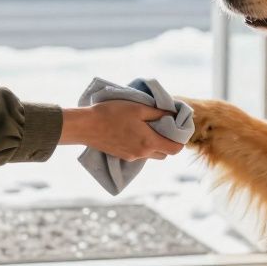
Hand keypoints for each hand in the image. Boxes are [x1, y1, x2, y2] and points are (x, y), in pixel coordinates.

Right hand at [59, 102, 184, 160]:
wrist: (86, 126)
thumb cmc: (112, 114)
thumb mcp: (138, 108)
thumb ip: (158, 113)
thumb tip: (173, 114)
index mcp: (149, 142)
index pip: (174, 149)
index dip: (180, 141)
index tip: (178, 129)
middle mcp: (142, 153)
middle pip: (164, 154)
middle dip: (168, 142)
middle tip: (164, 127)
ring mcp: (131, 157)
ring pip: (151, 155)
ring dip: (155, 144)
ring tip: (148, 128)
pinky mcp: (122, 156)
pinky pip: (139, 154)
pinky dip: (143, 145)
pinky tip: (134, 132)